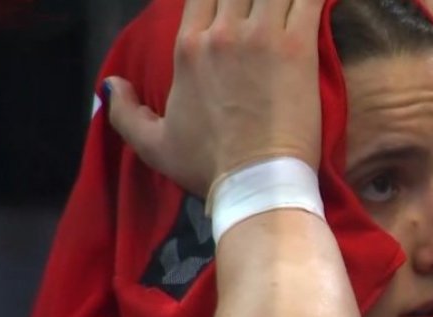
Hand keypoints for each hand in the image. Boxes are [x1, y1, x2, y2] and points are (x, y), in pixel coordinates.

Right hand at [105, 0, 325, 196]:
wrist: (256, 182)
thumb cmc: (210, 167)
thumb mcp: (154, 146)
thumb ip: (125, 113)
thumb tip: (111, 84)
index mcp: (189, 48)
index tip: (234, 7)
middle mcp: (222, 33)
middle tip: (264, 10)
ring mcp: (261, 36)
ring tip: (289, 7)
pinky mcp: (298, 47)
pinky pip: (309, 0)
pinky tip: (321, 1)